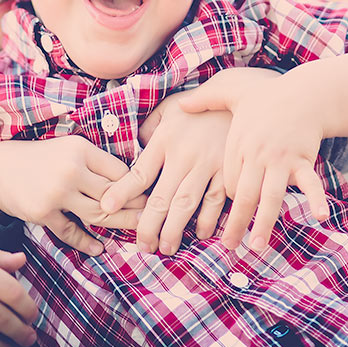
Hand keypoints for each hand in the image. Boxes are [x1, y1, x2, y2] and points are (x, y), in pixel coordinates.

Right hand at [0, 136, 145, 254]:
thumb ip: (97, 163)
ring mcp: (56, 193)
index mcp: (81, 150)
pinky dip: (87, 243)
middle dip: (134, 209)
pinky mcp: (43, 213)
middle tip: (150, 218)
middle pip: (112, 195)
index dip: (136, 186)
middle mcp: (70, 170)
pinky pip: (71, 232)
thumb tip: (133, 181)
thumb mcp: (70, 149)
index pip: (119, 171)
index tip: (150, 196)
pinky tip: (99, 248)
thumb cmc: (43, 158)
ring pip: (97, 215)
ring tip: (135, 232)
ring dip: (118, 226)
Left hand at [100, 89, 229, 254]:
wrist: (241, 98)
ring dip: (174, 230)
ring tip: (165, 247)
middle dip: (148, 227)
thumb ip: (151, 129)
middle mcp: (184, 155)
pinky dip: (209, 220)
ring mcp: (208, 164)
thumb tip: (135, 150)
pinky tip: (202, 233)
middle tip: (142, 246)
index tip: (106, 208)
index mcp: (165, 139)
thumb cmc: (200, 106)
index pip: (139, 173)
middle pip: (161, 198)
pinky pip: (217, 201)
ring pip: (186, 205)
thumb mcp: (170, 108)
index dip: (121, 193)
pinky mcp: (229, 171)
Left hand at [178, 69, 329, 251]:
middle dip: (236, 224)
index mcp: (237, 143)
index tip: (226, 211)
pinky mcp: (303, 160)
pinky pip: (309, 183)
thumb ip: (205, 99)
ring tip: (256, 246)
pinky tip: (319, 217)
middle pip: (243, 196)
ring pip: (270, 197)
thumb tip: (180, 104)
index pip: (226, 182)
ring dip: (264, 224)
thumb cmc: (267, 93)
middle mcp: (257, 154)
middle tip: (229, 247)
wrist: (306, 91)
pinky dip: (315, 199)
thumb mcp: (231, 90)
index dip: (225, 199)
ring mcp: (281, 159)